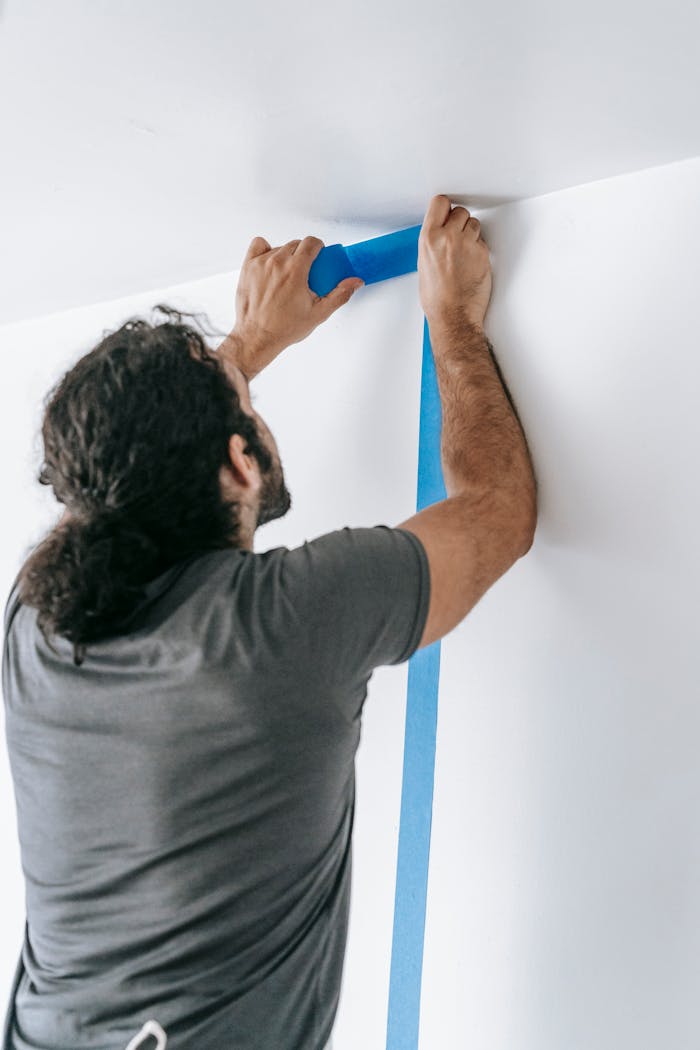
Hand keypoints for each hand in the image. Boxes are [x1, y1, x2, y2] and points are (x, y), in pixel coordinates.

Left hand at [225, 236, 363, 378]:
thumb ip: (339, 295)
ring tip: (287, 276)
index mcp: (295, 270)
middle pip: (296, 244)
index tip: (319, 257)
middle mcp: (277, 262)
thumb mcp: (318, 313)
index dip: (318, 248)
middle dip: (304, 254)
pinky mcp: (248, 266)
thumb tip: (354, 282)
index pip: (311, 242)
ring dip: (286, 256)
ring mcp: (260, 263)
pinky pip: (259, 245)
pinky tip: (270, 263)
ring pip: (279, 247)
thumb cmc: (283, 328)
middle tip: (305, 273)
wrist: (257, 337)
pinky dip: (265, 250)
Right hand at [418, 195, 491, 331]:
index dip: (445, 207)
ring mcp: (467, 244)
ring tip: (464, 252)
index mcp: (429, 238)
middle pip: (460, 211)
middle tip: (456, 238)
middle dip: (459, 222)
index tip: (447, 212)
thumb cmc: (437, 299)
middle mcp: (448, 237)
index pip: (440, 202)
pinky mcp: (482, 253)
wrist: (453, 316)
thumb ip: (433, 242)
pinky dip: (478, 248)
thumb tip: (440, 232)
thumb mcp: (424, 264)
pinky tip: (471, 262)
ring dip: (471, 234)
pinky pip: (481, 240)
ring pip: (474, 224)